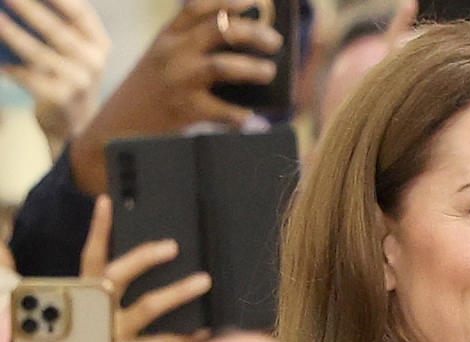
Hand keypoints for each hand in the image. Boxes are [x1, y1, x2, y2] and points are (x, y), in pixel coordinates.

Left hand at [0, 0, 109, 152]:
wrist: (77, 118)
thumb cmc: (70, 72)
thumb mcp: (79, 49)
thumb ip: (65, 24)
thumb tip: (27, 3)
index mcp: (99, 44)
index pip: (81, 13)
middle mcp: (94, 63)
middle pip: (57, 31)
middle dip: (29, 9)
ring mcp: (79, 83)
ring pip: (39, 54)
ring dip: (13, 34)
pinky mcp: (62, 99)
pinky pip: (30, 78)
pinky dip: (11, 66)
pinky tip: (0, 59)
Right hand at [71, 0, 282, 193]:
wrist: (118, 124)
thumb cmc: (147, 91)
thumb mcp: (160, 58)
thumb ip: (189, 46)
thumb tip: (237, 49)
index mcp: (166, 36)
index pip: (198, 6)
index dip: (228, 0)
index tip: (254, 1)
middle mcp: (173, 53)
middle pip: (220, 31)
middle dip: (252, 32)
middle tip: (274, 41)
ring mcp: (179, 80)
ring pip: (223, 66)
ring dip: (252, 68)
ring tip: (269, 71)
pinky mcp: (185, 109)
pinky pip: (222, 111)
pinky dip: (240, 113)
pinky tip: (251, 115)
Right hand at [80, 195, 210, 341]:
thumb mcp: (106, 323)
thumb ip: (119, 299)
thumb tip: (160, 262)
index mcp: (84, 299)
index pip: (89, 258)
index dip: (97, 230)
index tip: (108, 202)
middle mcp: (94, 315)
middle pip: (117, 276)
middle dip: (143, 257)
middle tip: (173, 246)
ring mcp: (110, 338)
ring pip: (147, 307)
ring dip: (179, 292)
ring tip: (205, 281)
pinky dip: (187, 335)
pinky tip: (206, 330)